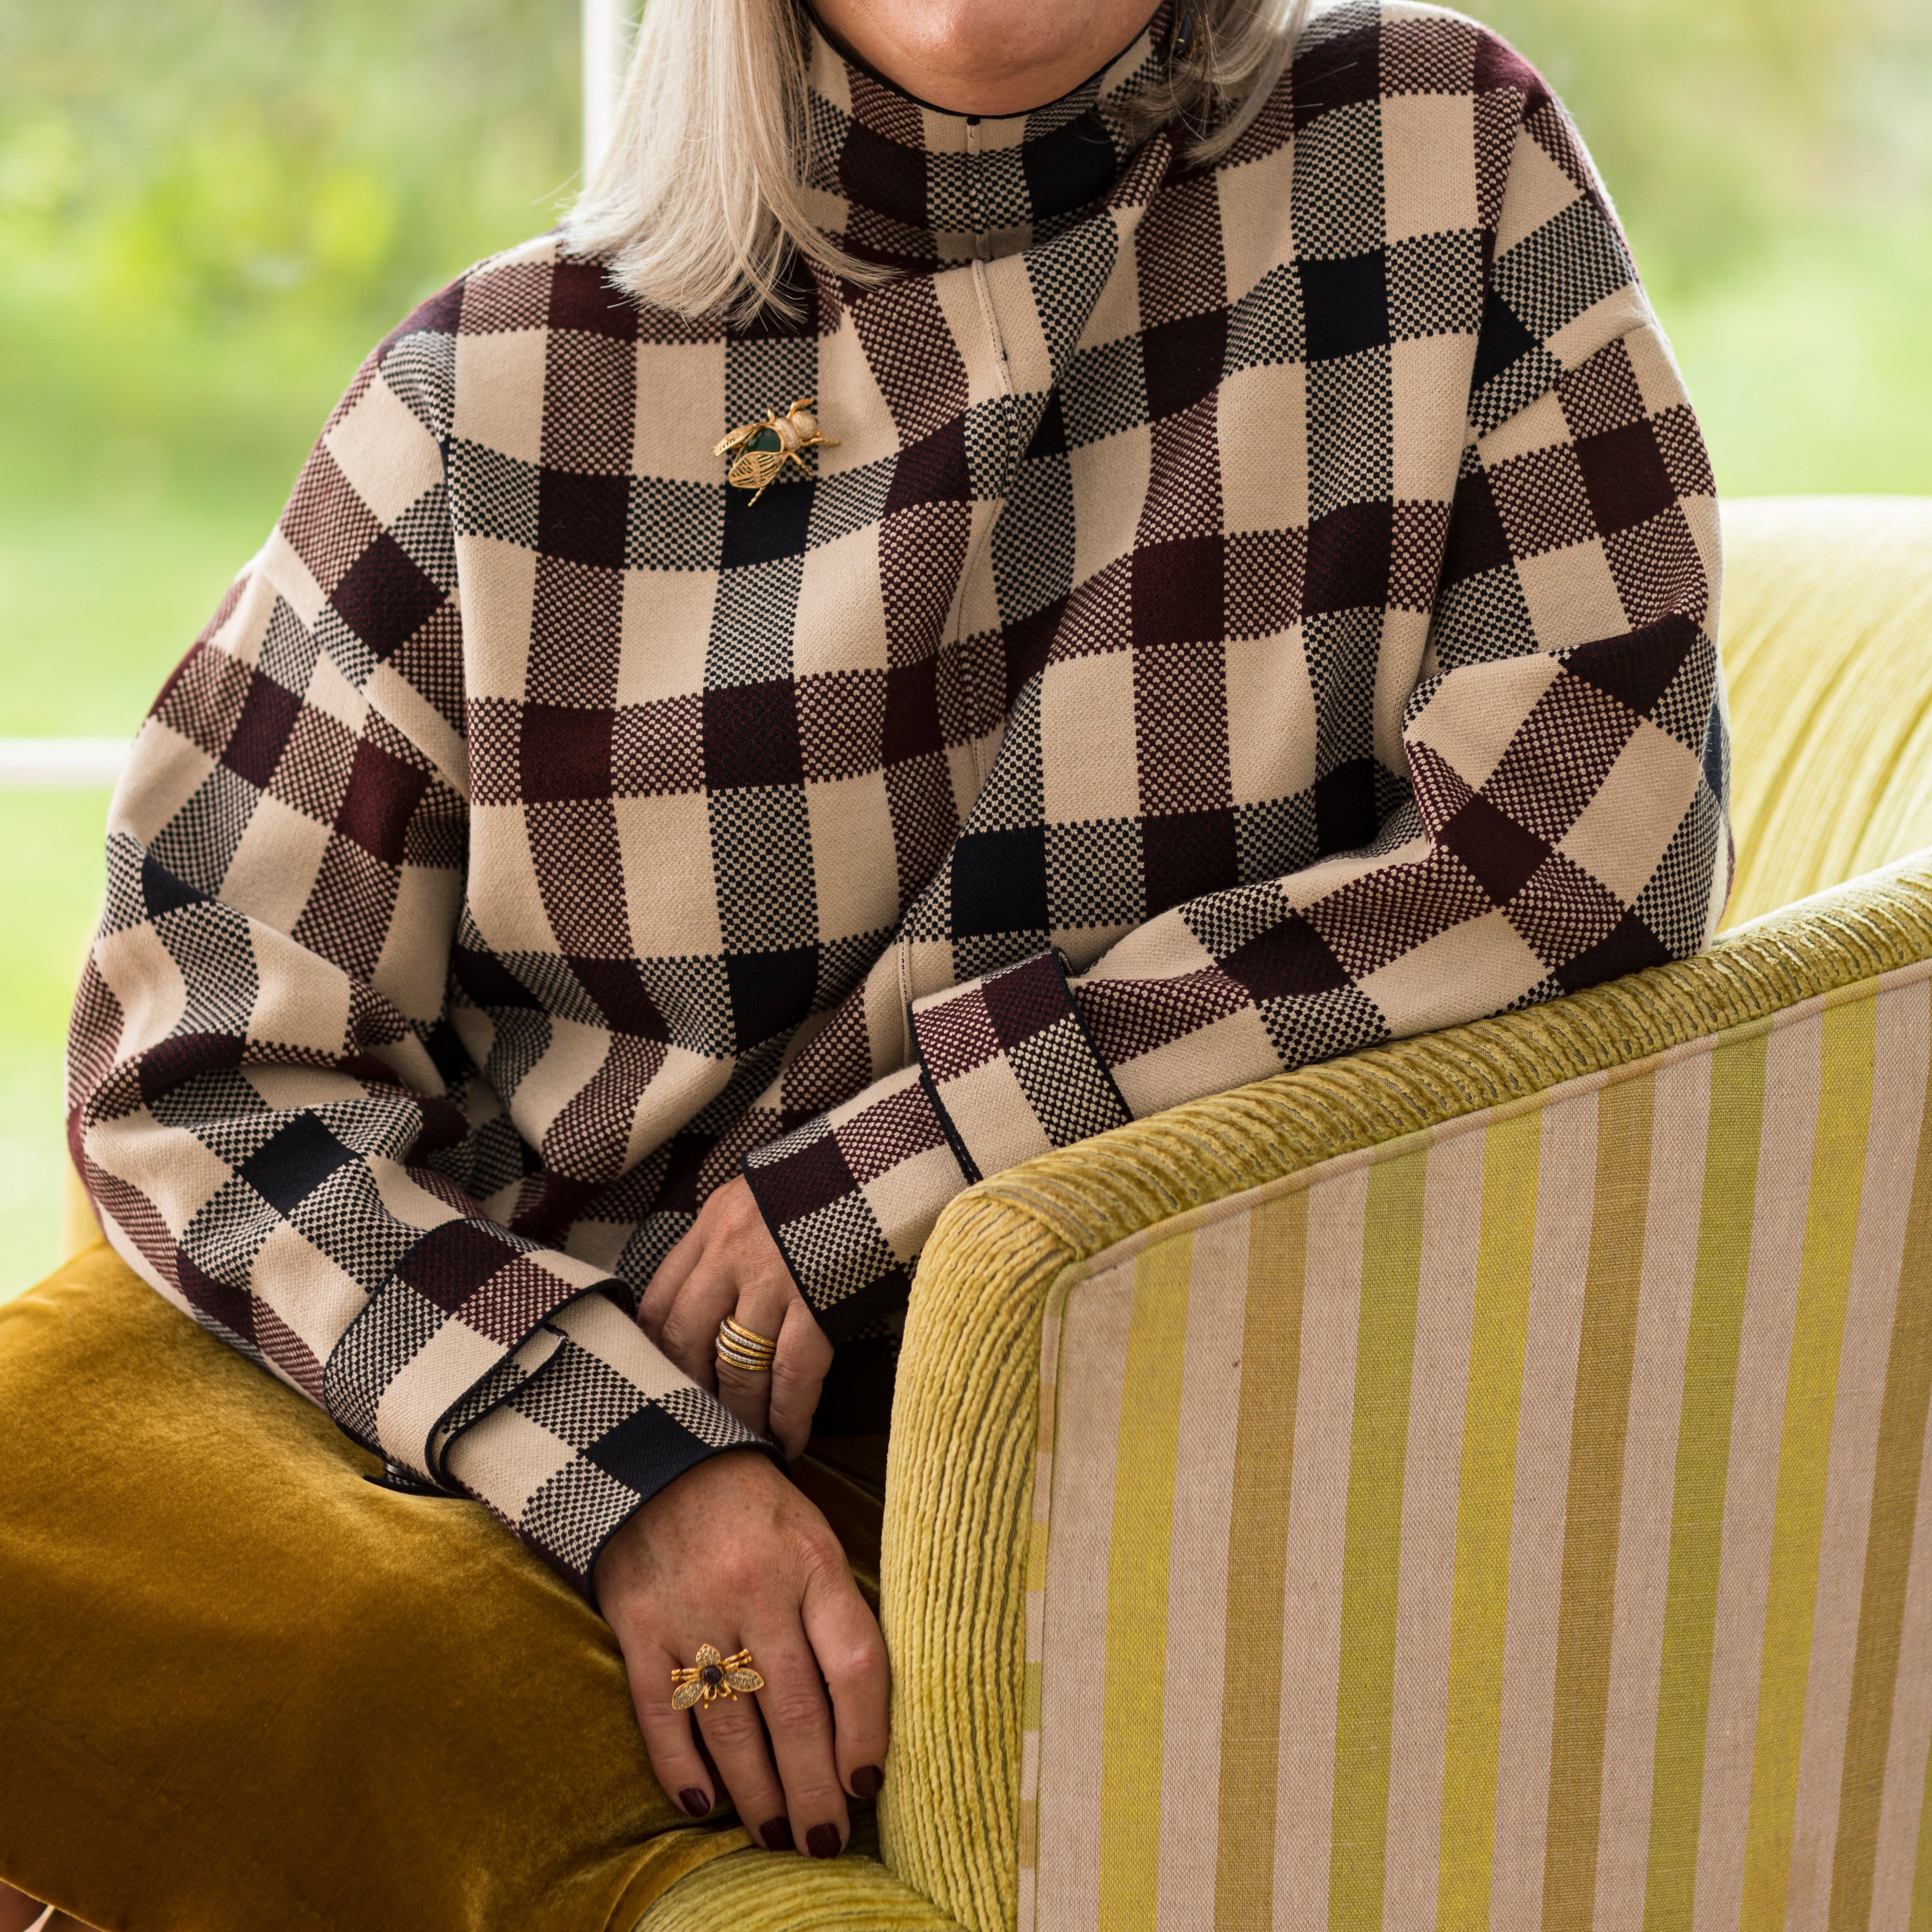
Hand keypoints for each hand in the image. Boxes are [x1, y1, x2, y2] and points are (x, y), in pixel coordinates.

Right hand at [595, 1448, 888, 1855]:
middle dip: (814, 1789)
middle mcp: (756, 1589)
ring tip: (777, 1834)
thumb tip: (862, 1713)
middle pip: (796, 1710)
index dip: (868, 1732)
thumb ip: (835, 1612)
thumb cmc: (753, 1509)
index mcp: (812, 1562)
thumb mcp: (811, 1539)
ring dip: (758, 1792)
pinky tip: (705, 1804)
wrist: (657, 1456)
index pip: (855, 1663)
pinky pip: (661, 1713)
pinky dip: (682, 1766)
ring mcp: (694, 1609)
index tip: (869, 1785)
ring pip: (733, 1725)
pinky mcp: (637, 1625)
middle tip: (824, 1842)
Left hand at [639, 1175, 830, 1457]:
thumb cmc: (834, 1180)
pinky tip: (790, 1441)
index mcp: (715, 1221)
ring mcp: (776, 1277)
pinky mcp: (820, 1301)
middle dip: (692, 1393)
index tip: (665, 1386)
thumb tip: (711, 1302)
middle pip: (687, 1341)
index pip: (658, 1301)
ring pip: (738, 1367)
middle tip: (701, 1428)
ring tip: (748, 1445)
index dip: (655, 1353)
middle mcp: (733, 1249)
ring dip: (742, 1415)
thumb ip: (731, 1242)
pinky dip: (789, 1415)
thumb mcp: (764, 1196)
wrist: (897, 1155)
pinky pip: (792, 1374)